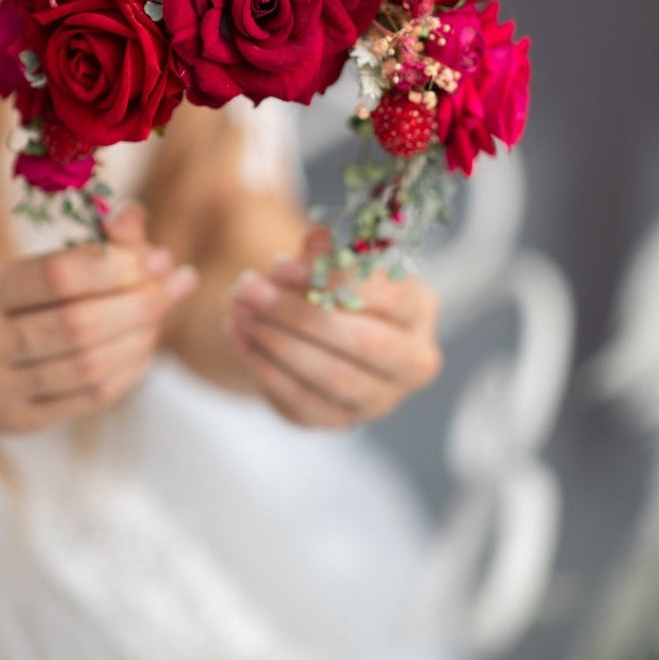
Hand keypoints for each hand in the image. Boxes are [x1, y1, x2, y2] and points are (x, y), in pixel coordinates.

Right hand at [0, 205, 197, 432]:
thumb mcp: (4, 264)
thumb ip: (74, 248)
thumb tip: (140, 221)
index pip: (58, 275)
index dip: (116, 264)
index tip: (153, 253)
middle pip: (81, 326)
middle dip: (142, 301)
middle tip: (175, 280)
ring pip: (90, 366)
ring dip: (142, 335)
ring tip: (162, 310)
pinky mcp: (14, 425)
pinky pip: (88, 399)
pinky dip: (128, 369)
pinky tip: (143, 344)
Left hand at [223, 229, 442, 427]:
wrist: (323, 332)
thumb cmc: (334, 286)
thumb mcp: (333, 262)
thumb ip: (327, 254)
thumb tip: (316, 239)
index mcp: (421, 310)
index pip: (390, 298)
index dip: (334, 281)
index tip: (280, 265)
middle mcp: (412, 362)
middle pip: (364, 344)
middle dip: (299, 315)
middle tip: (248, 289)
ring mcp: (380, 398)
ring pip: (333, 378)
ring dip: (277, 342)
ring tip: (237, 311)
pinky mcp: (342, 421)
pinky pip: (304, 402)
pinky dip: (266, 369)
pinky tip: (238, 337)